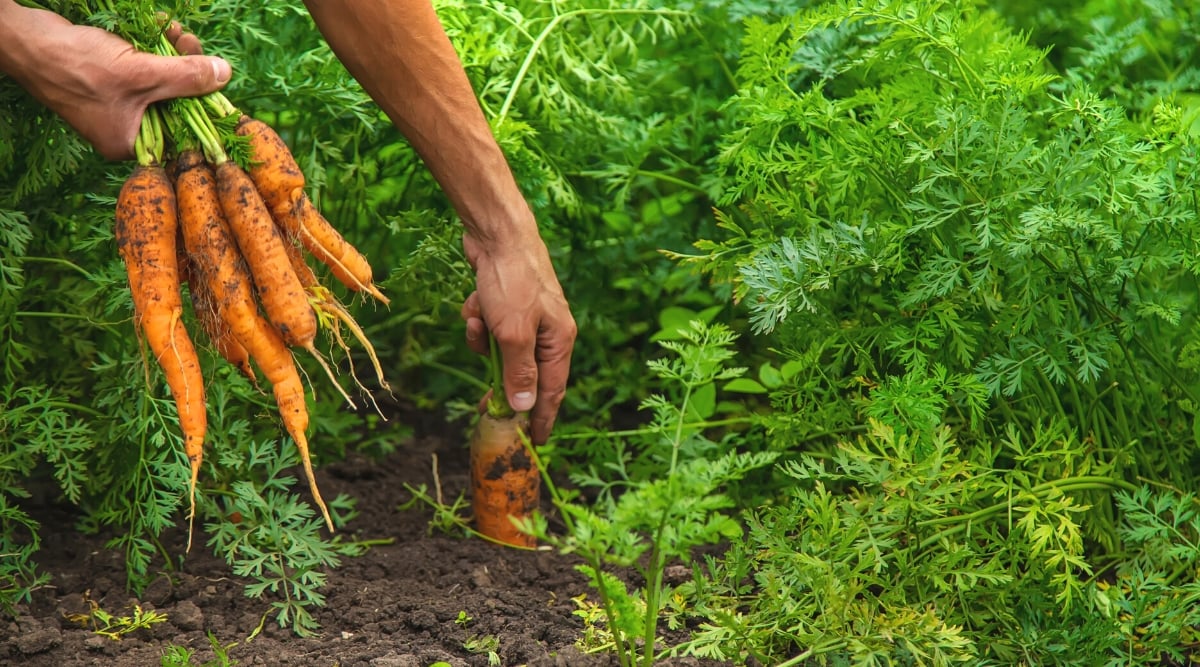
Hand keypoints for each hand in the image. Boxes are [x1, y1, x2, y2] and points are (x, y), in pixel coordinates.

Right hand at [0, 4, 230, 160]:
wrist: (26, 41)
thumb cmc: (77, 66)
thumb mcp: (141, 73)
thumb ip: (185, 77)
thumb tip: (224, 75)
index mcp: (130, 142)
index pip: (182, 130)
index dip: (204, 103)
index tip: (217, 77)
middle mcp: (124, 128)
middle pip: (174, 102)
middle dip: (188, 70)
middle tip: (192, 42)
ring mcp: (116, 104)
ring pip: (160, 81)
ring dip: (172, 54)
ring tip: (176, 31)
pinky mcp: (109, 81)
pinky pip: (142, 68)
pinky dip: (153, 49)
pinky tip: (161, 27)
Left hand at [462, 232, 575, 444]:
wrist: (497, 233)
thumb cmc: (513, 281)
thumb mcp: (513, 334)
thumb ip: (519, 373)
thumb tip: (526, 408)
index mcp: (559, 340)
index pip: (553, 390)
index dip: (543, 418)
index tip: (534, 443)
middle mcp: (548, 331)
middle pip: (524, 372)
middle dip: (501, 381)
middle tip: (485, 406)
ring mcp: (527, 317)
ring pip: (500, 349)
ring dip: (482, 341)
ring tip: (477, 321)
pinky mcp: (507, 305)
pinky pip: (489, 328)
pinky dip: (478, 320)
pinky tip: (474, 302)